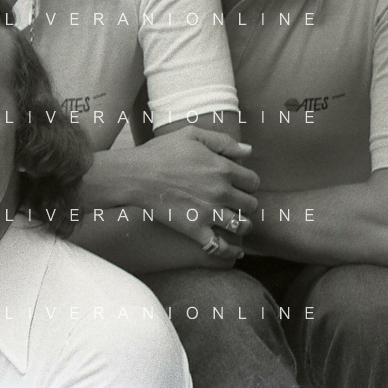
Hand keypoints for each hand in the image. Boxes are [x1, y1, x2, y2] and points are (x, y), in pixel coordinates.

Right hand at [129, 127, 258, 258]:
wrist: (134, 174)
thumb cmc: (160, 152)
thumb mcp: (191, 136)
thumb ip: (223, 141)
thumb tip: (249, 150)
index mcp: (222, 168)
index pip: (253, 181)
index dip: (248, 183)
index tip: (238, 185)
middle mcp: (220, 191)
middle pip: (251, 204)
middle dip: (246, 203)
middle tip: (235, 203)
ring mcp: (209, 212)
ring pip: (242, 226)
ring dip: (242, 225)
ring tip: (235, 223)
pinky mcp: (195, 229)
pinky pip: (221, 247)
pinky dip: (230, 251)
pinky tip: (232, 249)